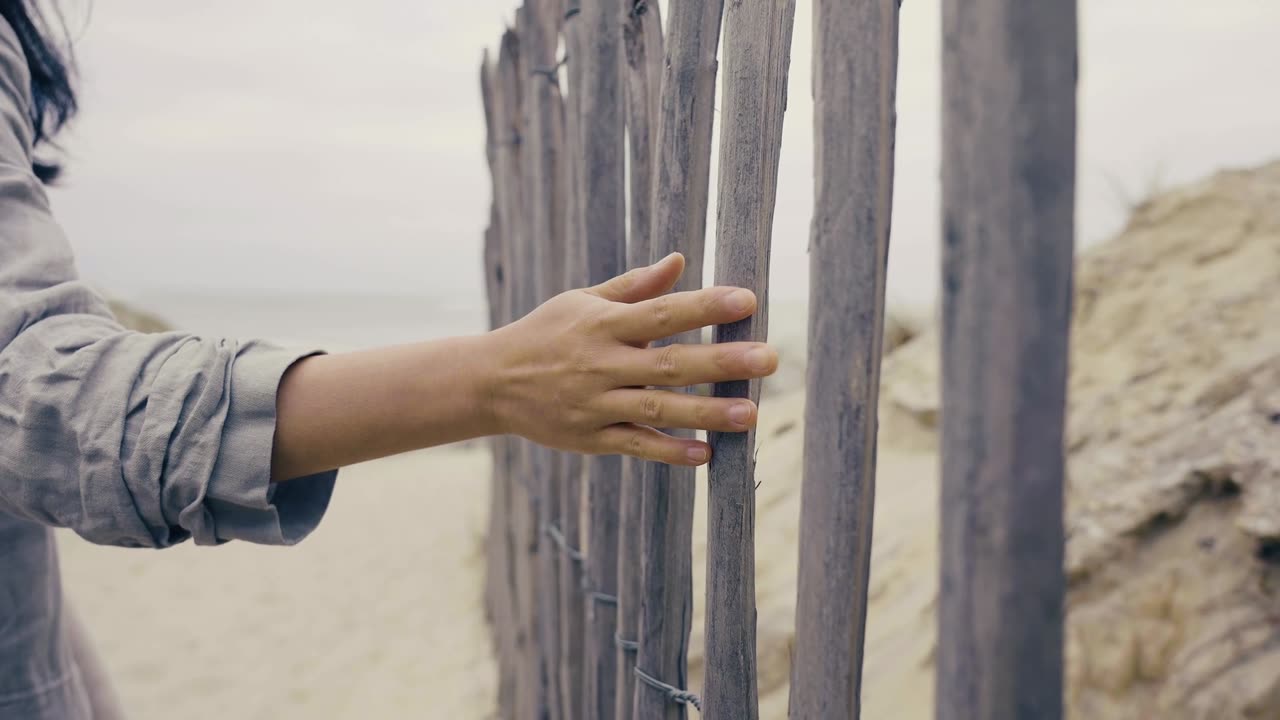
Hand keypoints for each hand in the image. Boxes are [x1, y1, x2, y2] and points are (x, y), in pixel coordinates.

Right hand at [486, 252, 777, 465]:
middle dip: (722, 362)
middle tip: (769, 359)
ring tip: (752, 414)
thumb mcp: (582, 302)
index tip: (747, 300)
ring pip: (658, 407)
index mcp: (603, 324)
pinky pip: (636, 444)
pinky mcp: (591, 438)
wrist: (491, 382)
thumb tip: (680, 260)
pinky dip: (669, 450)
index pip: (663, 312)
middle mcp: (602, 363)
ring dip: (707, 413)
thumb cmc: (546, 334)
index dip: (705, 306)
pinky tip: (706, 454)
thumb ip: (634, 287)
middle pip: (669, 362)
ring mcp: (596, 404)